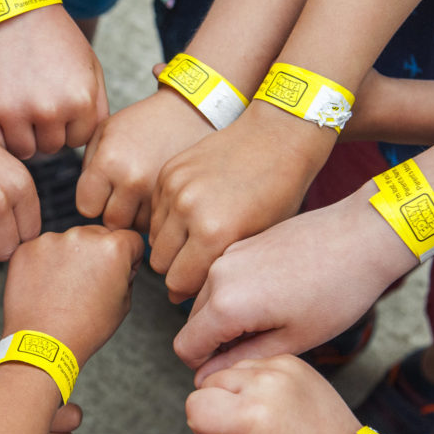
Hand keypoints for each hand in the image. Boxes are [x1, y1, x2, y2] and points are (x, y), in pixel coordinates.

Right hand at [0, 5, 107, 158]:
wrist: (10, 7)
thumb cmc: (53, 37)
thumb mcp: (91, 65)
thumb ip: (97, 106)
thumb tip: (90, 142)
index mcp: (80, 99)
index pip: (78, 140)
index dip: (69, 124)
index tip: (58, 103)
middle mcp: (49, 110)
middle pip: (52, 147)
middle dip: (46, 129)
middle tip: (35, 99)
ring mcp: (14, 112)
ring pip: (25, 151)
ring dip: (23, 135)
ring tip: (19, 104)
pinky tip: (1, 110)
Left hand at [2, 225, 143, 362]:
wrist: (44, 344)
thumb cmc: (84, 328)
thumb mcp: (124, 304)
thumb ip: (126, 275)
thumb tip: (120, 265)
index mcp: (112, 248)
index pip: (130, 239)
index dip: (130, 258)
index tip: (120, 272)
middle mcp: (81, 236)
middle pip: (98, 235)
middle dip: (98, 254)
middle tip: (89, 284)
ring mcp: (50, 240)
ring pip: (68, 242)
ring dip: (70, 257)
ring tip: (64, 289)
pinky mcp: (26, 249)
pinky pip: (42, 250)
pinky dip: (45, 263)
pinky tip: (46, 287)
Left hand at [77, 86, 213, 230]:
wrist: (188, 114)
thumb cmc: (141, 123)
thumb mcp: (105, 132)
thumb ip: (88, 168)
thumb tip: (87, 204)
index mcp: (109, 163)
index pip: (87, 207)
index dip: (91, 200)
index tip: (101, 190)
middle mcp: (132, 181)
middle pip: (111, 222)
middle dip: (113, 211)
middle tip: (121, 193)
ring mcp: (156, 192)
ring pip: (135, 226)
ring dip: (134, 215)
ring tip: (140, 192)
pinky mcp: (176, 198)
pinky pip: (156, 223)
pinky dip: (153, 215)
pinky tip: (154, 195)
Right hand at [149, 103, 336, 301]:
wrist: (278, 137)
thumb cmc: (280, 192)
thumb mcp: (259, 240)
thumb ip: (221, 271)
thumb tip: (180, 296)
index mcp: (215, 233)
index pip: (178, 283)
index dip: (188, 290)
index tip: (198, 287)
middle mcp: (189, 210)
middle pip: (160, 265)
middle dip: (175, 270)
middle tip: (195, 264)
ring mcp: (175, 188)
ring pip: (153, 239)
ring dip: (169, 245)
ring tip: (193, 240)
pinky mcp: (168, 172)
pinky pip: (154, 211)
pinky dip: (167, 219)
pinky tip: (191, 215)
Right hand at [173, 185, 416, 382]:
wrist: (363, 235)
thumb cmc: (337, 291)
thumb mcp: (293, 340)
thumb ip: (243, 359)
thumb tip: (207, 376)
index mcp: (226, 304)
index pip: (185, 347)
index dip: (202, 366)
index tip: (230, 369)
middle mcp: (217, 275)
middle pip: (193, 323)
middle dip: (214, 342)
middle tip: (257, 349)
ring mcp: (228, 255)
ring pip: (206, 300)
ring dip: (225, 318)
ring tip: (270, 323)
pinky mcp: (242, 243)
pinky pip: (222, 279)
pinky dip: (235, 296)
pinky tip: (274, 298)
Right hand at [185, 355, 360, 433]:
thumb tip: (199, 423)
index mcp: (251, 415)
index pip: (194, 406)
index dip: (207, 430)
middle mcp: (266, 383)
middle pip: (207, 383)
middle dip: (219, 409)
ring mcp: (282, 367)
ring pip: (228, 371)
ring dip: (237, 394)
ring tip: (266, 420)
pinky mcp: (293, 361)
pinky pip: (252, 365)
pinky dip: (257, 385)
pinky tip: (277, 407)